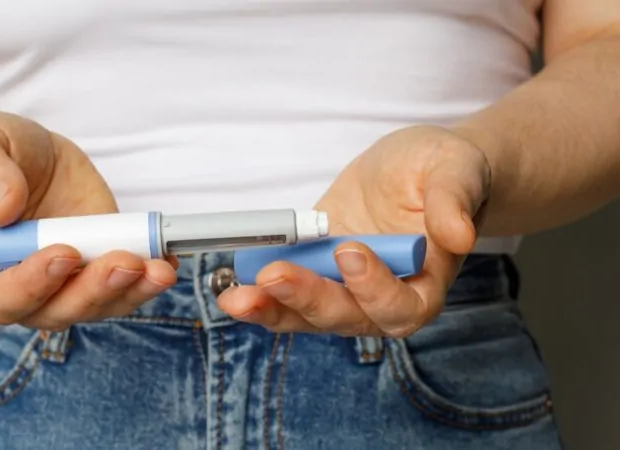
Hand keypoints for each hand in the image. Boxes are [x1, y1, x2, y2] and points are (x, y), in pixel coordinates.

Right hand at [0, 111, 176, 330]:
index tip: (63, 254)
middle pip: (54, 311)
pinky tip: (165, 261)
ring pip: (96, 305)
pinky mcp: (97, 268)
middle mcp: (20, 288)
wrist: (17, 154)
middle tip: (124, 262)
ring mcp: (63, 283)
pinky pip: (124, 286)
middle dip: (92, 291)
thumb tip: (5, 208)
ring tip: (157, 268)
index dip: (30, 284)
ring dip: (129, 291)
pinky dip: (148, 278)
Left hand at [217, 125, 491, 336]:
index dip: (373, 288)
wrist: (417, 169)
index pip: (402, 305)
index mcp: (426, 282)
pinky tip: (230, 286)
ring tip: (235, 296)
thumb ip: (453, 201)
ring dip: (271, 307)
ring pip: (307, 314)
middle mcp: (383, 298)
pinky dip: (259, 294)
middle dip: (306, 299)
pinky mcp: (315, 273)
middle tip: (271, 276)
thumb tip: (460, 236)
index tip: (349, 251)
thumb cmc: (445, 170)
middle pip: (346, 317)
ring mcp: (344, 289)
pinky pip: (286, 294)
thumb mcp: (456, 170)